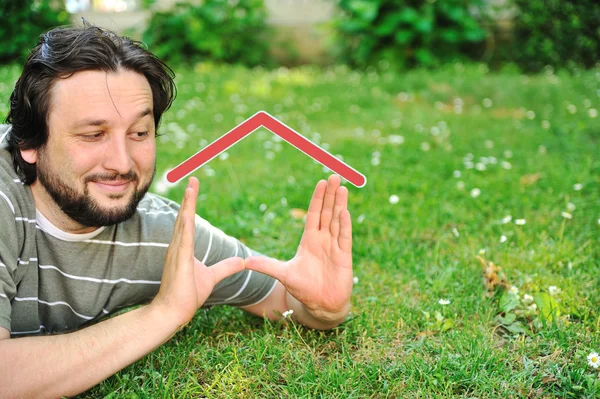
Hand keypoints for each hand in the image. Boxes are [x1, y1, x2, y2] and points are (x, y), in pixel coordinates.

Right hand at [151, 177, 244, 328]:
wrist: (173, 312)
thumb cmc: (188, 294)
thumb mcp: (213, 276)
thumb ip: (226, 267)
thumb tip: (242, 261)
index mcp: (184, 247)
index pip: (188, 221)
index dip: (191, 204)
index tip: (193, 186)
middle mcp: (178, 246)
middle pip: (184, 216)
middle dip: (189, 198)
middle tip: (193, 179)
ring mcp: (177, 253)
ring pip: (183, 223)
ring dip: (187, 205)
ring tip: (191, 187)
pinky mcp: (180, 262)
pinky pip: (184, 240)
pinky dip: (186, 225)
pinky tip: (188, 213)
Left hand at [245, 175, 352, 321]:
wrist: (321, 305)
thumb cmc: (304, 289)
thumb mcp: (283, 275)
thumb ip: (267, 266)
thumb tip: (245, 261)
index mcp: (309, 240)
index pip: (314, 214)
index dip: (317, 199)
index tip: (321, 183)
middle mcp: (323, 240)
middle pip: (327, 213)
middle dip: (330, 195)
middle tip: (334, 176)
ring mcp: (334, 247)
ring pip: (337, 221)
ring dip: (340, 205)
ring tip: (343, 188)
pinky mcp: (344, 257)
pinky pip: (344, 238)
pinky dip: (344, 225)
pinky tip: (344, 212)